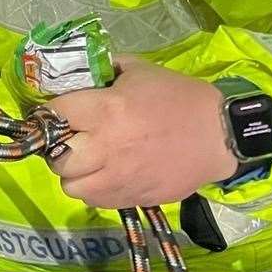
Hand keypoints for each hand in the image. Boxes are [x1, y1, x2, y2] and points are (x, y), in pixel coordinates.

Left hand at [43, 55, 237, 209]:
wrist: (219, 134)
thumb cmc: (179, 97)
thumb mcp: (140, 70)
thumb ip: (105, 71)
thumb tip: (77, 74)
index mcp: (106, 110)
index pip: (55, 114)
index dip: (52, 112)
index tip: (59, 112)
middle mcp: (106, 147)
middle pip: (56, 158)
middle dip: (59, 148)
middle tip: (74, 140)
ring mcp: (118, 178)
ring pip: (71, 186)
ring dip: (75, 174)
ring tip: (90, 162)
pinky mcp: (132, 197)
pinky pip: (95, 201)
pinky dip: (95, 190)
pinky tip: (109, 175)